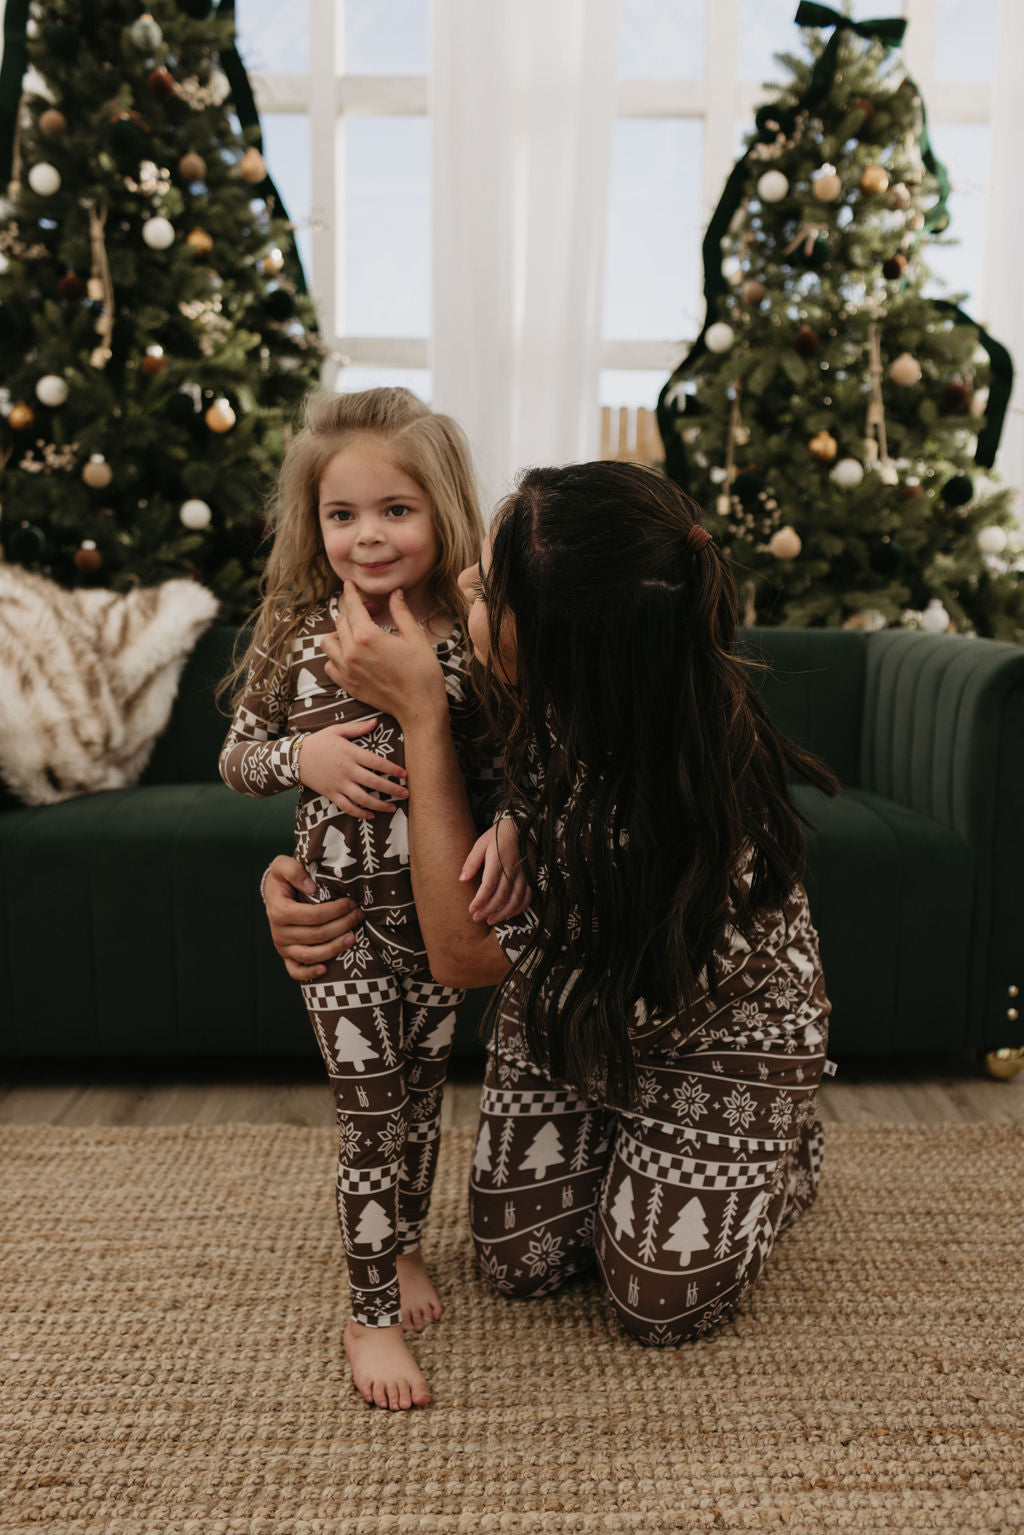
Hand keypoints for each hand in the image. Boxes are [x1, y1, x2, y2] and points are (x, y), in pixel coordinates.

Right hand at [263, 854, 363, 980]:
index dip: (334, 911)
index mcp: (279, 911)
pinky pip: (296, 971)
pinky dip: (310, 973)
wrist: (274, 894)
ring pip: (310, 955)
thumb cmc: (283, 879)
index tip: (351, 902)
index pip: (312, 915)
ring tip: (353, 938)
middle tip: (359, 915)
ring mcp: (283, 947)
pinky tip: (326, 969)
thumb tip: (311, 886)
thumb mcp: (282, 865)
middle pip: (317, 935)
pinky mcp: (287, 957)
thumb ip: (293, 870)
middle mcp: (279, 933)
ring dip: (335, 948)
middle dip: (342, 925)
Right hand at [298, 717, 407, 818]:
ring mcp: (339, 784)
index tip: (405, 775)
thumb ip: (358, 728)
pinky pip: (347, 807)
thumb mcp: (337, 730)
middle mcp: (347, 770)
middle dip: (392, 790)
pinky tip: (371, 815)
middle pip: (374, 783)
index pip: (377, 763)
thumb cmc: (319, 742)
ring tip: (393, 808)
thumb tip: (376, 722)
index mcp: (351, 753)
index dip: (393, 770)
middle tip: (406, 794)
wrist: (295, 757)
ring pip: (362, 799)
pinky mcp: (331, 794)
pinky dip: (359, 813)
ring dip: (380, 805)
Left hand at [320, 584, 447, 725]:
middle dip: (353, 611)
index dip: (351, 593)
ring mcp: (347, 670)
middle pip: (340, 621)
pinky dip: (336, 656)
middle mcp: (351, 652)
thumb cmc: (422, 672)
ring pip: (328, 642)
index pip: (353, 606)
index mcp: (368, 636)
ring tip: (356, 633)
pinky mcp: (347, 685)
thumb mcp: (415, 637)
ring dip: (339, 633)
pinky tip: (351, 655)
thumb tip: (396, 593)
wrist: (420, 707)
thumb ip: (401, 612)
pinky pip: (330, 665)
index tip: (349, 585)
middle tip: (371, 612)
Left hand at [460, 818, 530, 924]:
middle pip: (501, 896)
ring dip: (503, 913)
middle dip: (488, 910)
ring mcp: (524, 873)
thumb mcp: (480, 844)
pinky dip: (518, 908)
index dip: (480, 900)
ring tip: (490, 920)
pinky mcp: (531, 876)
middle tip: (477, 918)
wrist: (521, 826)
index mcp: (498, 860)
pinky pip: (527, 897)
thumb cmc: (497, 835)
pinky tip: (508, 914)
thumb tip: (462, 879)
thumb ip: (472, 862)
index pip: (489, 886)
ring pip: (515, 899)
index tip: (471, 909)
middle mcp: (513, 869)